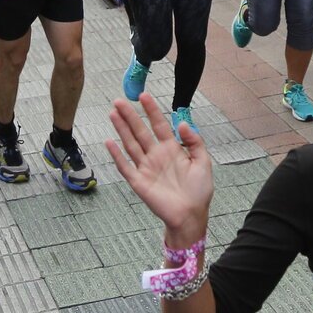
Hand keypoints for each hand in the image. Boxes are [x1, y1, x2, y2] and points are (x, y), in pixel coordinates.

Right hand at [105, 95, 212, 244]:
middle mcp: (156, 155)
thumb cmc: (199, 191)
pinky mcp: (139, 182)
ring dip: (121, 129)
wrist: (191, 216)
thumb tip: (181, 123)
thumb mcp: (203, 162)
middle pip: (140, 131)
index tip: (143, 96)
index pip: (159, 125)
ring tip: (113, 113)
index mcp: (172, 149)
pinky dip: (116, 155)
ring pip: (130, 144)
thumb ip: (194, 141)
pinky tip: (110, 142)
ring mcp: (146, 168)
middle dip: (130, 115)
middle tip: (119, 100)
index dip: (151, 110)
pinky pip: (125, 166)